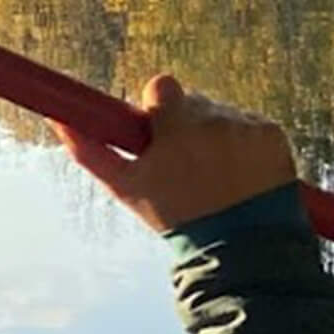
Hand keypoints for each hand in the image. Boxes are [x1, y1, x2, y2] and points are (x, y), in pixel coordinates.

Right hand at [50, 75, 297, 231]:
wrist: (242, 248)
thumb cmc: (178, 219)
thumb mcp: (127, 188)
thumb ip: (89, 151)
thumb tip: (58, 120)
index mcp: (176, 126)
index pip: (162, 85)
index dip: (159, 109)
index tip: (159, 131)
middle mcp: (215, 119)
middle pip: (194, 102)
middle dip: (188, 127)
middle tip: (188, 166)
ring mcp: (248, 126)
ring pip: (223, 115)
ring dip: (218, 138)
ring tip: (218, 179)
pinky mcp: (275, 134)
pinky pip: (252, 126)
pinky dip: (247, 146)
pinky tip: (242, 177)